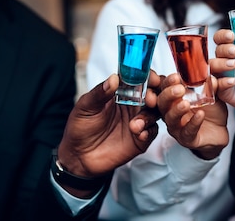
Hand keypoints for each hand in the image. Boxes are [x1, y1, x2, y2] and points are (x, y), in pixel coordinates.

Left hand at [56, 73, 160, 192]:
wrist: (78, 157)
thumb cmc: (80, 128)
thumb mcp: (86, 107)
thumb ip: (100, 93)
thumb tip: (113, 78)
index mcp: (121, 92)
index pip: (139, 79)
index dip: (148, 77)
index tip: (152, 78)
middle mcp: (132, 104)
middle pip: (153, 94)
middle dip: (155, 95)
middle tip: (150, 100)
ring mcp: (138, 121)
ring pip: (155, 112)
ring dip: (149, 115)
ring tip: (135, 125)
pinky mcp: (141, 138)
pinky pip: (152, 132)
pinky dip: (148, 132)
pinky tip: (138, 134)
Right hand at [157, 73, 228, 159]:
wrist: (220, 130)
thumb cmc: (210, 110)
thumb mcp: (212, 93)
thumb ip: (211, 84)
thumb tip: (212, 77)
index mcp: (174, 98)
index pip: (164, 88)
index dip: (167, 83)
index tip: (176, 77)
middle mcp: (171, 112)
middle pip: (162, 103)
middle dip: (169, 95)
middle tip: (180, 89)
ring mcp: (178, 126)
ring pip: (171, 119)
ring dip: (177, 110)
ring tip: (186, 104)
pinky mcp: (187, 139)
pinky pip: (187, 132)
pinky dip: (193, 123)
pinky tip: (200, 115)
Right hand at [210, 29, 234, 141]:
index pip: (223, 37)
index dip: (224, 35)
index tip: (233, 35)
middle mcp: (228, 60)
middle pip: (218, 49)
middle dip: (225, 48)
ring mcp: (225, 76)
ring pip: (214, 65)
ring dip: (222, 63)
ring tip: (234, 64)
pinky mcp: (225, 91)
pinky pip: (217, 86)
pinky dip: (224, 82)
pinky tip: (233, 81)